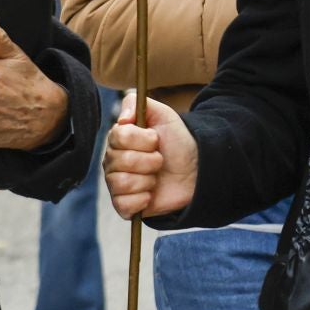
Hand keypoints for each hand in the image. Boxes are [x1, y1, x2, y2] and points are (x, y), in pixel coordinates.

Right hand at [104, 91, 198, 219]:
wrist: (196, 171)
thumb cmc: (177, 142)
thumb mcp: (162, 114)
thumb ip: (135, 103)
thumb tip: (121, 118)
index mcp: (118, 139)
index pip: (120, 137)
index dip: (143, 139)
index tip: (156, 140)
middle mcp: (113, 161)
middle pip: (121, 161)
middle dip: (149, 161)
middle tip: (160, 160)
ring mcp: (117, 183)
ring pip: (121, 183)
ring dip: (147, 180)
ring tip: (156, 177)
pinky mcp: (125, 205)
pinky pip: (123, 205)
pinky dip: (141, 200)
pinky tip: (150, 194)